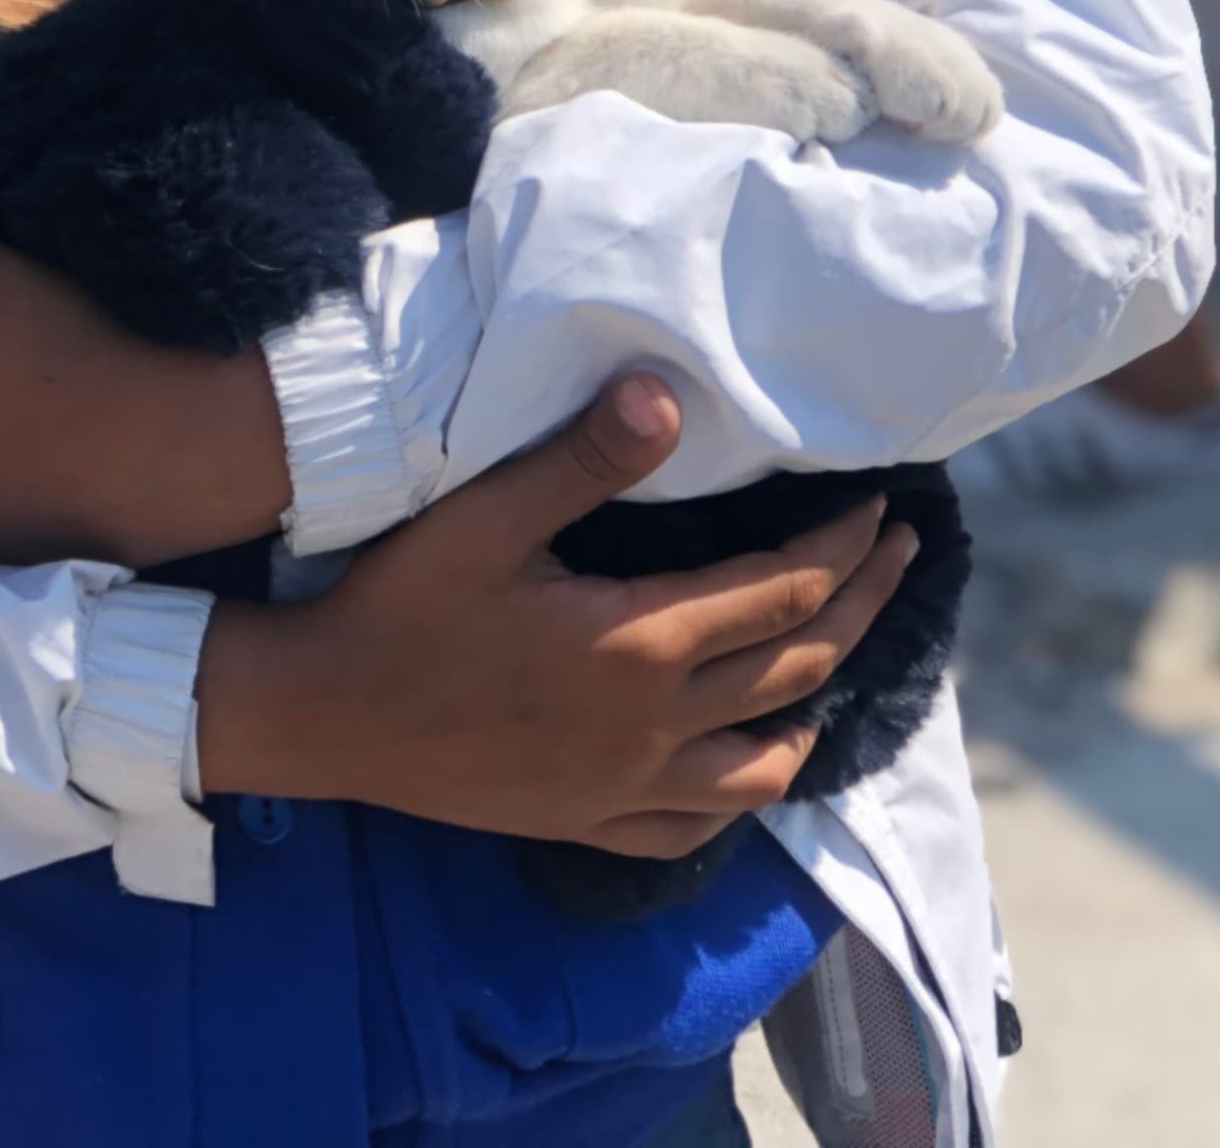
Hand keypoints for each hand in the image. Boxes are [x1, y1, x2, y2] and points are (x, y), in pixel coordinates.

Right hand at [197, 377, 921, 857]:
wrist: (322, 717)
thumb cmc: (397, 606)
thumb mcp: (483, 516)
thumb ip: (582, 458)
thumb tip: (668, 396)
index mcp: (639, 643)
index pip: (784, 591)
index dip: (842, 547)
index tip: (877, 508)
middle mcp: (653, 725)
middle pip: (800, 667)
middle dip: (861, 604)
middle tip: (896, 557)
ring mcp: (625, 785)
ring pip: (768, 760)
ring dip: (818, 700)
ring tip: (833, 653)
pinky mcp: (589, 822)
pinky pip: (702, 823)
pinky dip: (747, 788)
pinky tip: (752, 758)